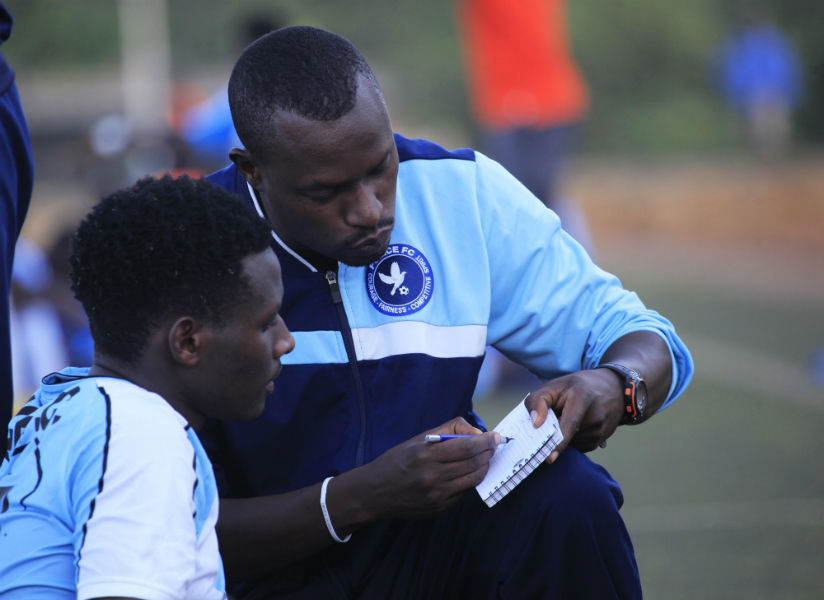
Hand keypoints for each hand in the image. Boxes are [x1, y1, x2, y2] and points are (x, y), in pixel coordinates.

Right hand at [359, 417, 500, 519]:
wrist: (376, 492)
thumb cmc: (398, 460)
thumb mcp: (418, 439)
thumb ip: (449, 431)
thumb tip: (477, 433)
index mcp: (425, 455)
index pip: (467, 447)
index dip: (485, 441)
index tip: (495, 436)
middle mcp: (432, 476)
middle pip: (473, 463)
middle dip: (488, 453)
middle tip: (493, 446)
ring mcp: (436, 496)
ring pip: (473, 479)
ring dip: (484, 467)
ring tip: (484, 458)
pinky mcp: (439, 509)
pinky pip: (464, 493)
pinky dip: (470, 480)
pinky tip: (467, 473)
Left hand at [524, 368, 624, 461]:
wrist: (610, 388)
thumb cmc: (575, 387)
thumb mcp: (554, 386)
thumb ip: (537, 401)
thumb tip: (535, 424)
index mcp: (582, 398)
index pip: (570, 424)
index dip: (559, 442)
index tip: (549, 459)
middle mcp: (595, 416)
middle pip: (566, 436)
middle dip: (552, 435)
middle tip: (548, 421)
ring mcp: (601, 430)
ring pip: (570, 443)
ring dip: (562, 436)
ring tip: (567, 416)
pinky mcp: (601, 439)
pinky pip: (577, 446)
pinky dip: (570, 439)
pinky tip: (576, 424)